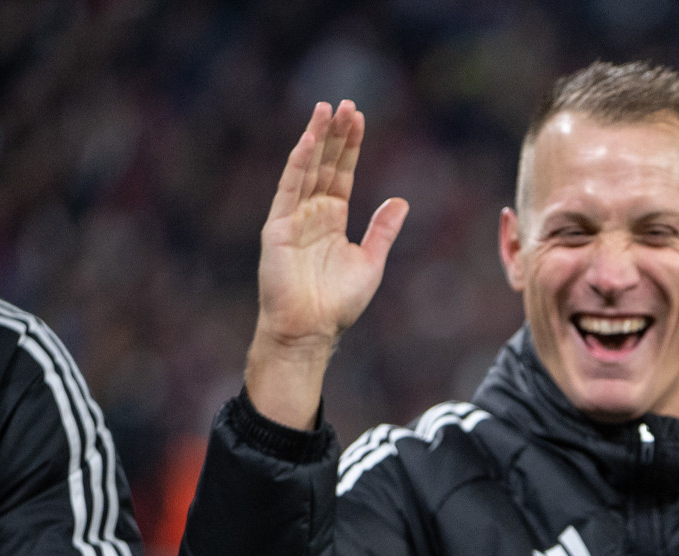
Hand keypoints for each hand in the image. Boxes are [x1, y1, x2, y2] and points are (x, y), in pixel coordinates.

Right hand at [247, 100, 408, 429]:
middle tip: (346, 103)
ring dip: (316, 138)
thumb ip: (383, 230)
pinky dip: (298, 165)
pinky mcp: (277, 227)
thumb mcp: (371, 262)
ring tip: (326, 108)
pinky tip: (308, 142)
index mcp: (333, 220)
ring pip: (306, 169)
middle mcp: (312, 213)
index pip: (342, 174)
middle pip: (325, 164)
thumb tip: (401, 200)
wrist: (311, 330)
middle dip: (335, 134)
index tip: (358, 118)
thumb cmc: (338, 304)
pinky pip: (289, 190)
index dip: (350, 146)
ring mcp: (293, 217)